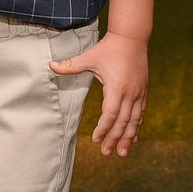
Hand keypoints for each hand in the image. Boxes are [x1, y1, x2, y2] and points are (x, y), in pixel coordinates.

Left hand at [48, 31, 147, 156]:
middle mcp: (130, 93)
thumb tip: (49, 66)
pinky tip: (133, 137)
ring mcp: (139, 93)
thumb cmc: (108, 48)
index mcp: (116, 87)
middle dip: (114, 139)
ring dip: (128, 138)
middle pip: (123, 122)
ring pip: (134, 121)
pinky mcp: (143, 91)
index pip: (110, 114)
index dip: (103, 128)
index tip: (96, 139)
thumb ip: (70, 65)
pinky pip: (141, 113)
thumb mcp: (88, 56)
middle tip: (107, 153)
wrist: (132, 38)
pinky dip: (136, 127)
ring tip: (122, 153)